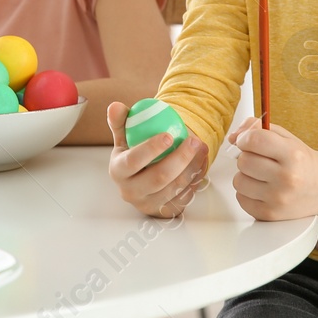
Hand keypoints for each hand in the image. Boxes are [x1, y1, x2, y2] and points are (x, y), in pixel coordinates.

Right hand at [106, 102, 207, 218]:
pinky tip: (201, 162)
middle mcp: (131, 191)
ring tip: (202, 148)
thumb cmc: (134, 152)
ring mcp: (149, 204)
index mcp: (118, 171)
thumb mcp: (125, 137)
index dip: (150, 149)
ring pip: (175, 188)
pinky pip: (184, 195)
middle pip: (158, 178)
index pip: (133, 161)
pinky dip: (196, 178)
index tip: (168, 135)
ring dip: (192, 167)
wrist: (143, 176)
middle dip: (180, 158)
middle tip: (194, 141)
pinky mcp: (165, 210)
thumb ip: (120, 121)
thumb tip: (115, 106)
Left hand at [229, 116, 317, 220]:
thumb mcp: (286, 138)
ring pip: (238, 181)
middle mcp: (287, 178)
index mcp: (292, 155)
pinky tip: (262, 189)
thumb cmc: (302, 161)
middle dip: (247, 157)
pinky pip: (241, 199)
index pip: (254, 140)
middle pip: (243, 161)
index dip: (245, 138)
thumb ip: (259, 128)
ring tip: (261, 175)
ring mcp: (278, 199)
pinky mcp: (270, 215)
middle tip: (259, 160)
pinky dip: (247, 193)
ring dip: (246, 176)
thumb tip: (233, 136)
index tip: (247, 141)